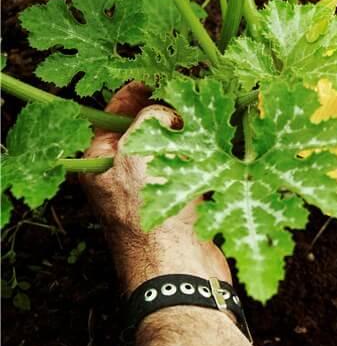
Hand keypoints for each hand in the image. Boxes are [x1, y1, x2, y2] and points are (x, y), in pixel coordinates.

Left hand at [82, 83, 230, 292]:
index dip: (135, 92)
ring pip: (175, 149)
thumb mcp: (139, 151)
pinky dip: (210, 155)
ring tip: (214, 111)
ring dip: (194, 132)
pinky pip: (197, 169)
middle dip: (171, 110)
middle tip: (193, 90)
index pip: (111, 114)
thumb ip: (151, 117)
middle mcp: (123, 176)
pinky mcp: (184, 205)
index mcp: (99, 162)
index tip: (158, 75)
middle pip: (147, 129)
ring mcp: (155, 191)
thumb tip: (171, 108)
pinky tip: (227, 143)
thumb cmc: (149, 215)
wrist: (179, 270)